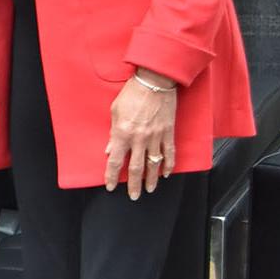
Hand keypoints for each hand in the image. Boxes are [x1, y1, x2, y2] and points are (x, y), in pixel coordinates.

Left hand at [104, 68, 177, 198]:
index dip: (112, 175)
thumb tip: (110, 150)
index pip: (115, 161)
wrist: (154, 82)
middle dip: (134, 184)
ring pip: (154, 164)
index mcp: (123, 134)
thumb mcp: (114, 112)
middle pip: (136, 168)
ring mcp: (156, 137)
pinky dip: (168, 165)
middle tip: (133, 196)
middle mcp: (139, 139)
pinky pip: (169, 153)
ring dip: (152, 179)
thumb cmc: (132, 94)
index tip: (110, 186)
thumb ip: (113, 133)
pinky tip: (167, 173)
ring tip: (150, 189)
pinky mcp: (168, 132)